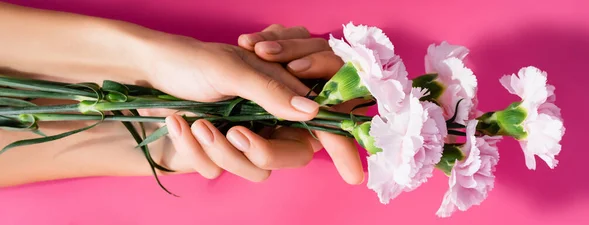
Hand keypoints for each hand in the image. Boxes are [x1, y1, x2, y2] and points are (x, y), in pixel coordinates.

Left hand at [142, 27, 354, 182]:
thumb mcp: (236, 69)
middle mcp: (268, 121)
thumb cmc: (195, 60)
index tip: (354, 175)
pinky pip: (215, 169)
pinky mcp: (215, 153)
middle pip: (289, 158)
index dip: (340, 149)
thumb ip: (274, 91)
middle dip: (259, 152)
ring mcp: (242, 139)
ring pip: (252, 170)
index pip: (321, 126)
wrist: (151, 69)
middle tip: (235, 133)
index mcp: (282, 96)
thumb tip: (313, 110)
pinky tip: (179, 123)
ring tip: (196, 122)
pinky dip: (193, 148)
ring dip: (220, 151)